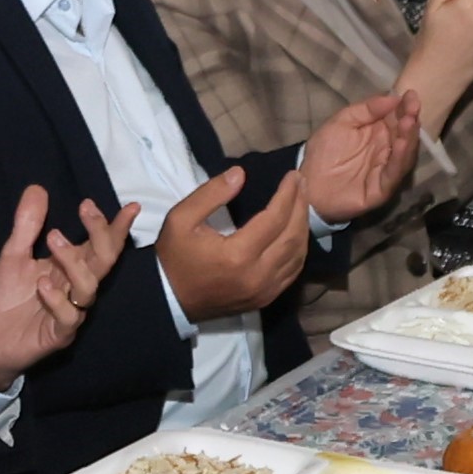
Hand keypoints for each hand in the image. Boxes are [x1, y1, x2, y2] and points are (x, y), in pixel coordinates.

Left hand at [0, 183, 131, 385]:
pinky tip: (42, 284)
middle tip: (86, 208)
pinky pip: (69, 317)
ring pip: (88, 286)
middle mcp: (75, 287)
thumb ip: (26, 226)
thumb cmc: (4, 299)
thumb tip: (37, 188)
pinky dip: (57, 299)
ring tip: (53, 239)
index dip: (114, 226)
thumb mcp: (11, 256)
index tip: (129, 206)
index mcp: (69, 267)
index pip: (99, 245)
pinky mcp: (58, 334)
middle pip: (102, 261)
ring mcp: (70, 312)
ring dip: (74, 261)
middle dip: (101, 234)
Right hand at [154, 160, 306, 318]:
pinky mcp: (265, 299)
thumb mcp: (181, 218)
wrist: (169, 299)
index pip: (275, 218)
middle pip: (292, 236)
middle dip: (301, 206)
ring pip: (297, 255)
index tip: (293, 175)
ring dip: (303, 227)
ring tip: (302, 203)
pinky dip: (299, 250)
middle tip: (303, 183)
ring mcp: (264, 291)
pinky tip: (296, 232)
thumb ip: (212, 193)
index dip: (288, 194)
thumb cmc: (174, 256)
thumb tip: (241, 173)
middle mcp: (257, 275)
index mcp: (237, 255)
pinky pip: (292, 272)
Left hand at [297, 88, 421, 223]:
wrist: (307, 185)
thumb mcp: (341, 122)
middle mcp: (386, 150)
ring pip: (403, 154)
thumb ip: (365, 110)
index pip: (396, 117)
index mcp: (378, 133)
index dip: (405, 106)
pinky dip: (399, 159)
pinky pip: (393, 173)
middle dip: (410, 119)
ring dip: (408, 138)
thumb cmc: (324, 152)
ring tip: (410, 122)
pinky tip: (401, 144)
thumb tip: (392, 97)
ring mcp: (386, 170)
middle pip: (404, 134)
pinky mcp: (382, 188)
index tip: (411, 93)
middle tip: (414, 107)